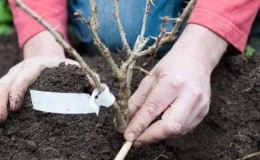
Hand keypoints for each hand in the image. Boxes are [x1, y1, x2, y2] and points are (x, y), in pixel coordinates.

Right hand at [0, 31, 77, 122]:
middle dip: (2, 100)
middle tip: (3, 118)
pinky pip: (0, 90)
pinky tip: (1, 115)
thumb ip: (86, 76)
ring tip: (1, 120)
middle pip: (7, 81)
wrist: (48, 58)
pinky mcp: (10, 81)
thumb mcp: (74, 67)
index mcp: (38, 64)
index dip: (18, 89)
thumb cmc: (62, 66)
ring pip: (0, 86)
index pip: (25, 74)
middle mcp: (23, 68)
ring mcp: (14, 74)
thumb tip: (97, 88)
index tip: (15, 107)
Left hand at [124, 24, 227, 145]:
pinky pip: (184, 129)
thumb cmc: (171, 66)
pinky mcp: (203, 112)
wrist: (197, 59)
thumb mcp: (150, 77)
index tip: (128, 136)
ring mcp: (199, 105)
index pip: (153, 109)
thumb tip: (129, 120)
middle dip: (150, 136)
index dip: (139, 125)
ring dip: (159, 135)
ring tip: (147, 130)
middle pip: (170, 126)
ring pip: (177, 131)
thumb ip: (138, 100)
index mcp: (173, 83)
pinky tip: (162, 124)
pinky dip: (170, 131)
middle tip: (136, 140)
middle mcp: (189, 96)